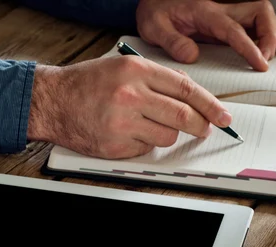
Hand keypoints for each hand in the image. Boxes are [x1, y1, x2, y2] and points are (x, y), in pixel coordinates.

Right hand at [27, 57, 231, 158]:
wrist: (52, 101)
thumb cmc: (86, 84)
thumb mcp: (122, 67)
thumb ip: (156, 78)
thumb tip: (188, 92)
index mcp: (135, 71)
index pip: (185, 89)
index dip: (209, 104)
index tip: (223, 115)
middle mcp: (130, 95)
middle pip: (182, 116)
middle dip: (201, 126)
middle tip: (206, 129)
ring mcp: (122, 123)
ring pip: (167, 136)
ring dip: (167, 135)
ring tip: (149, 126)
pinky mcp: (115, 145)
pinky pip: (146, 149)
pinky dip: (144, 144)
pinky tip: (128, 133)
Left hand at [136, 0, 275, 70]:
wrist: (152, 3)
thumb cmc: (154, 12)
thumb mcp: (155, 27)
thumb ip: (172, 41)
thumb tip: (192, 55)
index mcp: (205, 13)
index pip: (234, 29)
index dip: (250, 46)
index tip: (260, 63)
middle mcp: (220, 11)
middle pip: (258, 13)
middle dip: (269, 35)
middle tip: (266, 60)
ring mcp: (225, 16)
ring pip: (260, 16)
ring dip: (272, 34)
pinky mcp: (224, 23)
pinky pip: (252, 25)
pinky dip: (267, 36)